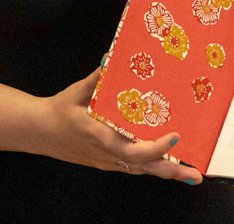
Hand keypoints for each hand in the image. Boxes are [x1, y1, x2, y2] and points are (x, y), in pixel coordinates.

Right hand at [37, 68, 202, 183]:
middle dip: (170, 172)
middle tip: (195, 174)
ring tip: (190, 174)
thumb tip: (110, 57)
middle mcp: (107, 154)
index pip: (132, 150)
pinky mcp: (107, 163)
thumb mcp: (76, 92)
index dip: (155, 147)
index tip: (175, 136)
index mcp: (100, 137)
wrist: (39, 132)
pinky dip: (153, 167)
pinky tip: (169, 165)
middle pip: (143, 167)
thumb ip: (95, 77)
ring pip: (140, 170)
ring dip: (165, 172)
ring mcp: (107, 161)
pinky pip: (133, 168)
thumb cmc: (59, 111)